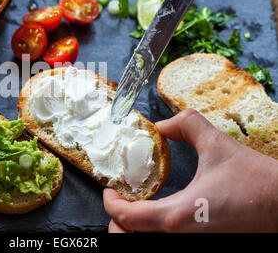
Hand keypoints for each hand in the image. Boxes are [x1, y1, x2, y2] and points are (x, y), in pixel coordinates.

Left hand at [103, 109, 277, 231]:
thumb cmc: (256, 181)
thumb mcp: (217, 144)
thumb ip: (186, 125)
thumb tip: (162, 124)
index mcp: (177, 215)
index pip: (126, 218)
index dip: (111, 203)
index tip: (110, 189)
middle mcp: (181, 235)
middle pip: (128, 241)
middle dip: (118, 224)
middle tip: (121, 202)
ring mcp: (193, 243)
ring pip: (146, 244)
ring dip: (135, 230)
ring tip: (136, 209)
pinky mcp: (205, 242)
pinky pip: (167, 240)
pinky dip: (154, 231)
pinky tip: (160, 214)